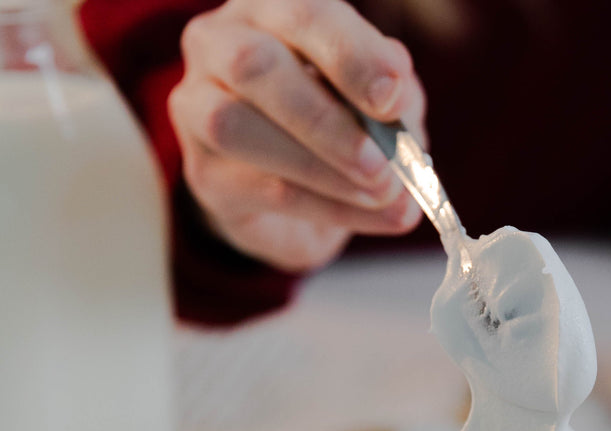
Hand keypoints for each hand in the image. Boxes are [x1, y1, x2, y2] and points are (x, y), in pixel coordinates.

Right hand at [167, 0, 425, 271]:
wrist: (298, 192)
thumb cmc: (341, 124)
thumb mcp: (378, 101)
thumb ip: (391, 94)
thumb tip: (398, 97)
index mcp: (269, 9)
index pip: (302, 14)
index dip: (351, 55)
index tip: (393, 97)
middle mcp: (219, 45)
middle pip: (254, 66)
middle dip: (326, 119)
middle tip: (382, 163)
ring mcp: (197, 108)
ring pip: (238, 128)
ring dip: (320, 167)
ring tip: (382, 192)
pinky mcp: (204, 172)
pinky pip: (261, 189)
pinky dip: (328, 206)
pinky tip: (372, 214)